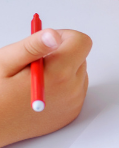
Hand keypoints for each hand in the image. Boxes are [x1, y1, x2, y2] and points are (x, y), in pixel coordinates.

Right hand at [0, 29, 91, 147]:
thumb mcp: (6, 62)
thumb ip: (33, 46)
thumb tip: (55, 35)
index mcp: (59, 74)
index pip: (82, 42)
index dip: (63, 36)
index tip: (44, 42)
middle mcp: (72, 90)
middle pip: (80, 57)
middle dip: (60, 53)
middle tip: (34, 62)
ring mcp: (74, 104)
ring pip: (78, 73)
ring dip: (62, 69)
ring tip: (35, 78)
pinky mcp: (72, 113)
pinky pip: (75, 90)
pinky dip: (63, 85)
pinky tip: (41, 90)